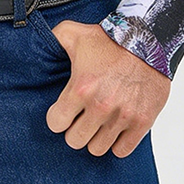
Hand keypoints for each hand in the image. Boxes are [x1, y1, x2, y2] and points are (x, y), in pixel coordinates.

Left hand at [45, 20, 170, 157]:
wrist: (147, 40)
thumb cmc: (110, 39)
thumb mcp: (73, 33)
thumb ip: (52, 39)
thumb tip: (37, 44)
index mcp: (81, 88)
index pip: (56, 123)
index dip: (57, 118)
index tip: (62, 112)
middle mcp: (100, 106)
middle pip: (75, 140)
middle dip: (74, 130)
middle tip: (79, 119)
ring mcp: (122, 116)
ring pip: (97, 148)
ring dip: (95, 138)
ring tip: (96, 124)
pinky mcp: (142, 122)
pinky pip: (122, 150)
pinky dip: (117, 143)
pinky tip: (114, 130)